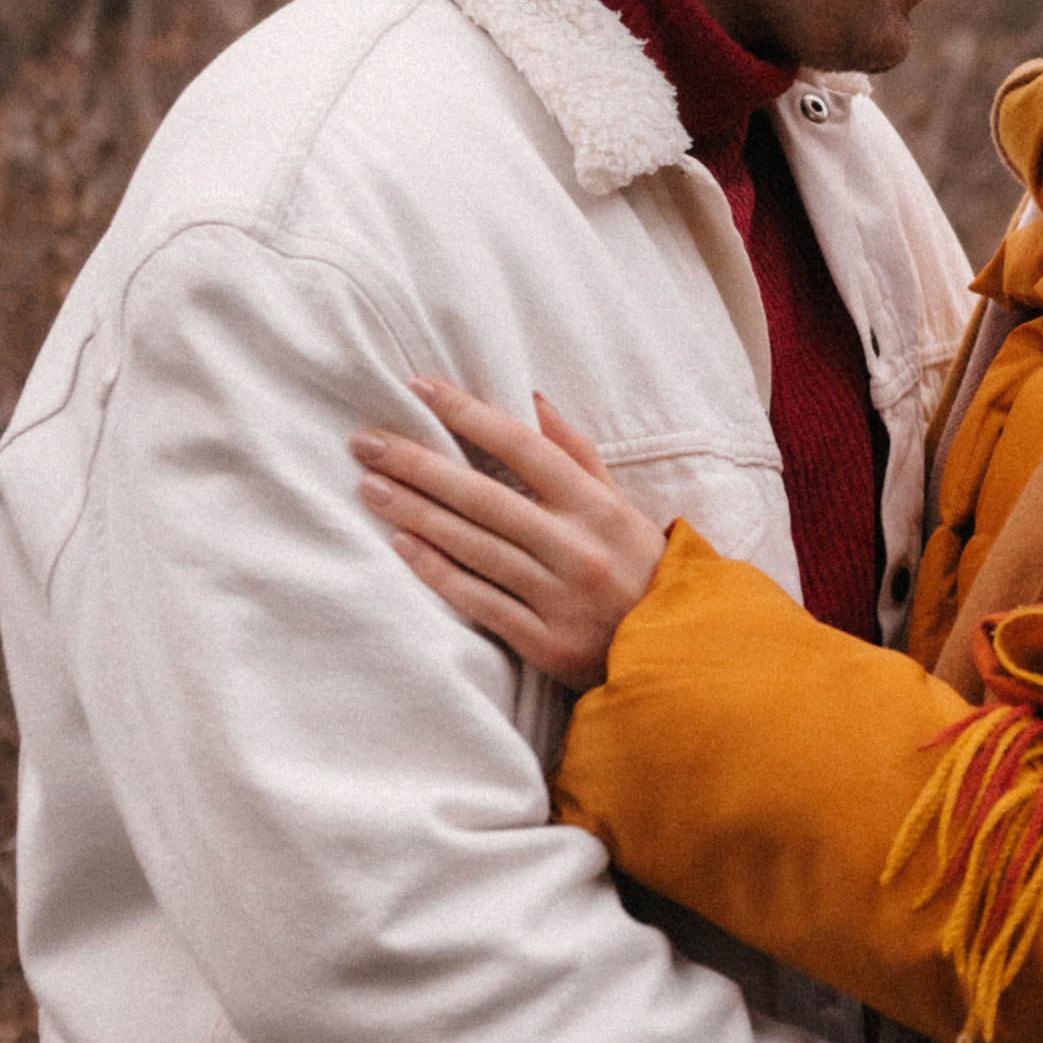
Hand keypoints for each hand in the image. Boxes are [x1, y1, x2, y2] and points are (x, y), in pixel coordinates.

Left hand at [352, 378, 666, 691]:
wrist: (675, 654)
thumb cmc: (640, 570)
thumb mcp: (620, 507)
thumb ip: (576, 455)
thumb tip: (532, 399)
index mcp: (596, 507)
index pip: (522, 446)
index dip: (467, 414)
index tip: (419, 388)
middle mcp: (576, 547)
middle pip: (485, 496)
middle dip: (420, 466)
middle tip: (367, 443)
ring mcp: (559, 597)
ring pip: (475, 547)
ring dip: (417, 514)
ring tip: (370, 486)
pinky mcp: (544, 642)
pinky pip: (480, 601)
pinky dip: (438, 572)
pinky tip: (401, 545)